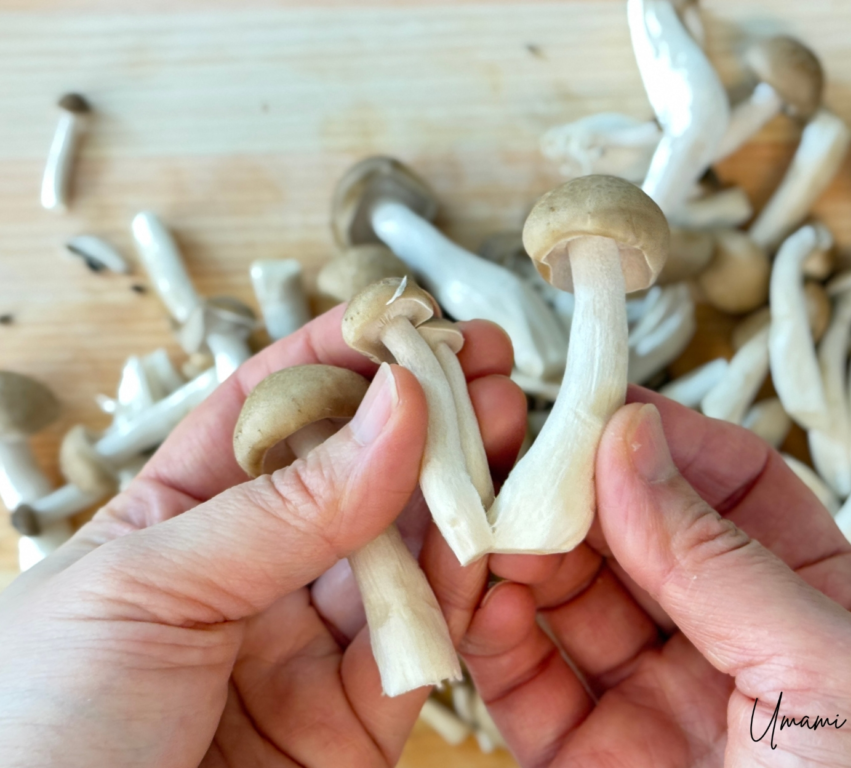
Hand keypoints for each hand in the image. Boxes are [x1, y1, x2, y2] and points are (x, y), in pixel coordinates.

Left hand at [0, 308, 523, 767]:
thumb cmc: (36, 729)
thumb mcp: (148, 588)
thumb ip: (286, 508)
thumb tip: (397, 406)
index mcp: (177, 524)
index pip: (267, 417)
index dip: (338, 360)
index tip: (404, 316)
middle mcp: (251, 577)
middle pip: (354, 477)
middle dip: (421, 415)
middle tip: (483, 362)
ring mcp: (308, 649)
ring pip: (404, 554)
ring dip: (459, 489)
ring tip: (506, 424)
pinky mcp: (358, 723)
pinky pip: (425, 645)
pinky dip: (465, 587)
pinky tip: (492, 530)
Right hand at [428, 388, 850, 766]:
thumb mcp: (830, 674)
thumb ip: (719, 557)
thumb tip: (628, 436)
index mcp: (810, 606)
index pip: (730, 487)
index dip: (663, 439)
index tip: (592, 405)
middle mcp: (723, 642)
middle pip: (631, 532)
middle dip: (568, 484)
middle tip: (504, 442)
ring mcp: (646, 699)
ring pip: (563, 594)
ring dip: (514, 546)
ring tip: (476, 510)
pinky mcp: (578, 758)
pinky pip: (520, 676)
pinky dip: (486, 628)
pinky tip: (474, 589)